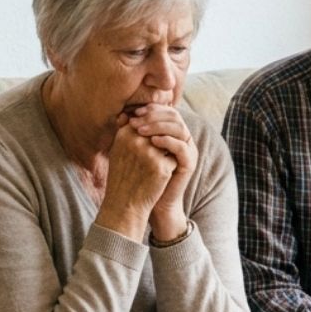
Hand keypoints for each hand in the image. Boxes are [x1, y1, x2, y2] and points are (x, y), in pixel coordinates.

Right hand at [97, 112, 175, 240]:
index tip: (150, 144)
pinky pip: (174, 158)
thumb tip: (139, 113)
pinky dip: (170, 166)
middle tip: (153, 158)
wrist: (124, 203)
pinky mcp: (161, 166)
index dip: (154, 131)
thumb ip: (129, 131)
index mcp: (124, 134)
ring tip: (154, 166)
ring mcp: (149, 153)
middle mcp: (136, 141)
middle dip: (162, 141)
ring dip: (167, 153)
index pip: (148, 121)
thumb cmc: (123, 176)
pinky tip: (160, 176)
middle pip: (161, 131)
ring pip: (169, 144)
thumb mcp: (119, 150)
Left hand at [128, 104, 196, 240]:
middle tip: (136, 119)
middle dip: (154, 116)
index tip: (134, 112)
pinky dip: (168, 141)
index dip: (151, 109)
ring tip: (141, 129)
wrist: (154, 201)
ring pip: (179, 128)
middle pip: (174, 116)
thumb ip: (132, 134)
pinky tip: (153, 141)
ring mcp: (188, 150)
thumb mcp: (136, 151)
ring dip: (159, 126)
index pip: (166, 112)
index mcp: (173, 133)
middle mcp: (183, 139)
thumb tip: (121, 115)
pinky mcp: (189, 163)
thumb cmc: (142, 176)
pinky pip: (182, 146)